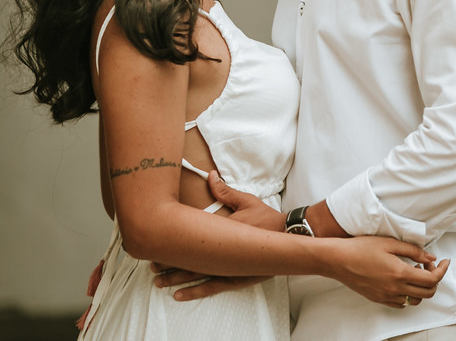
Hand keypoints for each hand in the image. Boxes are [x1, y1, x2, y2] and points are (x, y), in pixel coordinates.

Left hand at [152, 172, 281, 299]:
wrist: (288, 237)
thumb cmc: (267, 219)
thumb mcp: (247, 201)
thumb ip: (226, 191)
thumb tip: (210, 175)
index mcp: (222, 231)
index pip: (192, 236)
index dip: (172, 241)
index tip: (156, 241)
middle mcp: (223, 252)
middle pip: (189, 259)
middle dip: (168, 263)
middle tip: (152, 265)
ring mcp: (228, 267)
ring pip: (196, 275)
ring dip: (175, 279)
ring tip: (158, 282)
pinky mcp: (235, 277)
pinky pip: (211, 287)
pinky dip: (194, 291)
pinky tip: (179, 295)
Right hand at [323, 236, 448, 308]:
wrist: (338, 260)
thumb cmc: (361, 248)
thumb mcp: (390, 243)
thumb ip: (413, 251)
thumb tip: (430, 258)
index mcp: (400, 273)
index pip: (431, 279)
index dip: (442, 271)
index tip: (444, 262)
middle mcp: (395, 288)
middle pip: (427, 293)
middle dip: (434, 279)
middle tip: (428, 265)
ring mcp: (386, 296)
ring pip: (415, 301)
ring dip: (421, 288)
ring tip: (414, 272)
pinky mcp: (378, 299)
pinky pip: (401, 304)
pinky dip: (408, 294)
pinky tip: (402, 281)